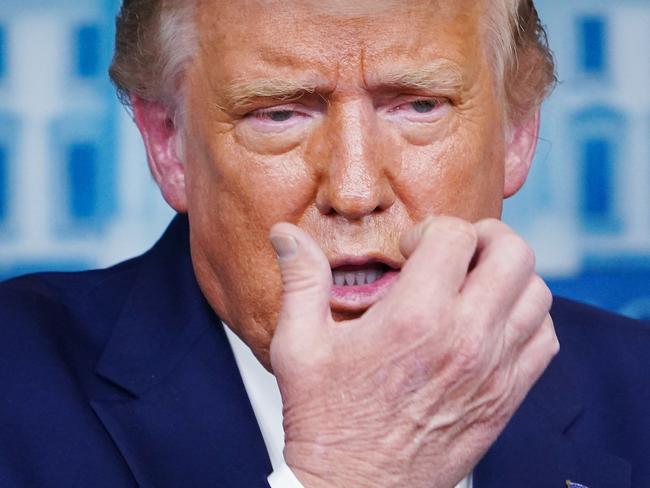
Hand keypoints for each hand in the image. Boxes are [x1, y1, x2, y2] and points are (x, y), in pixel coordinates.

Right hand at [269, 216, 558, 487]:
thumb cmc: (327, 423)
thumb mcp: (299, 346)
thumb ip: (301, 281)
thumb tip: (285, 235)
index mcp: (414, 318)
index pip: (455, 236)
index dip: (430, 230)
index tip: (410, 250)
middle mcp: (465, 339)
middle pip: (512, 254)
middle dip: (483, 237)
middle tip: (454, 251)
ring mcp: (494, 370)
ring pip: (538, 293)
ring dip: (508, 277)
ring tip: (473, 284)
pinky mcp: (506, 398)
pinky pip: (545, 340)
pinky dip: (527, 319)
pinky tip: (492, 322)